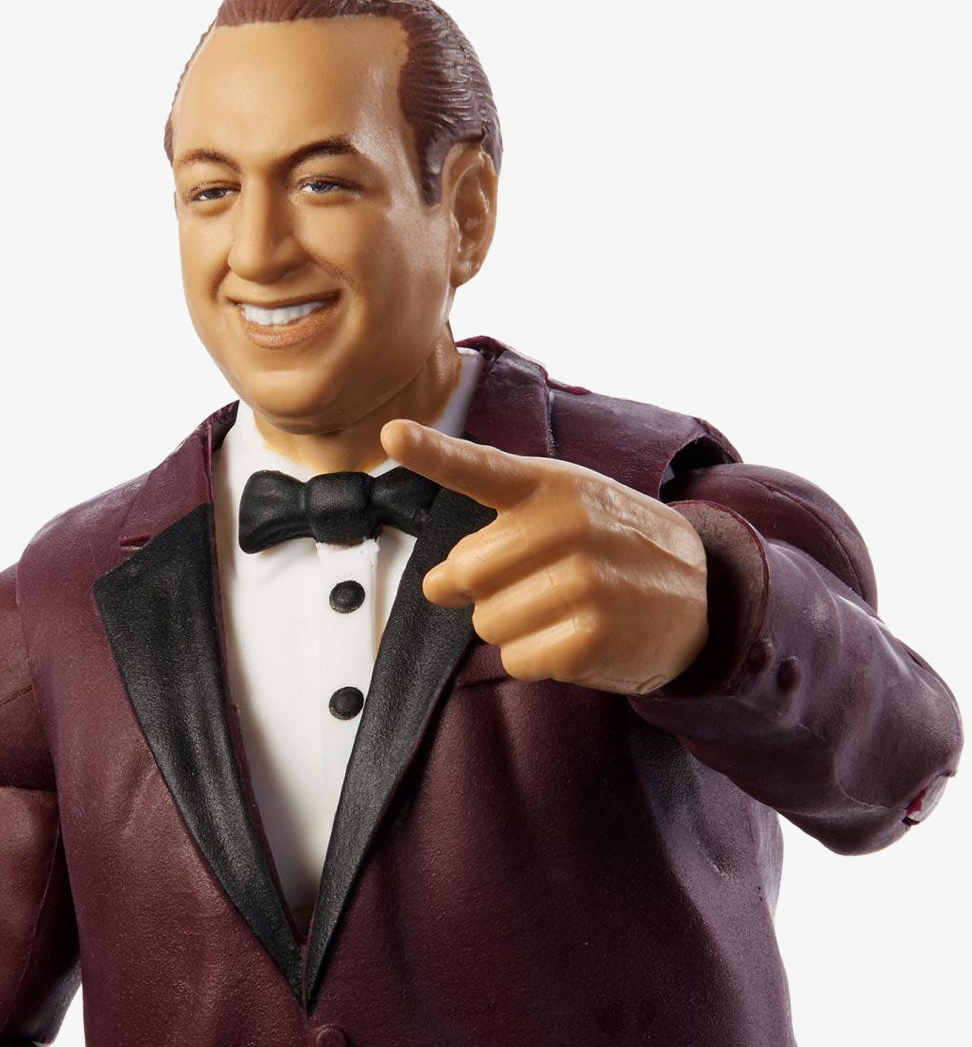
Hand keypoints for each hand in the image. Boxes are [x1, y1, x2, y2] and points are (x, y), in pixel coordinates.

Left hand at [381, 419, 708, 694]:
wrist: (702, 589)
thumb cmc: (614, 541)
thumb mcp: (566, 503)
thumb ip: (493, 530)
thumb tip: (435, 584)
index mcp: (552, 486)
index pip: (482, 467)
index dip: (432, 452)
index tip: (393, 434)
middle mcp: (568, 527)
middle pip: (466, 574)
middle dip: (484, 589)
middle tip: (531, 581)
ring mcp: (584, 582)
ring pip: (487, 623)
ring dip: (514, 626)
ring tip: (564, 606)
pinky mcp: (592, 637)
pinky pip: (518, 660)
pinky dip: (537, 658)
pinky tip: (576, 635)